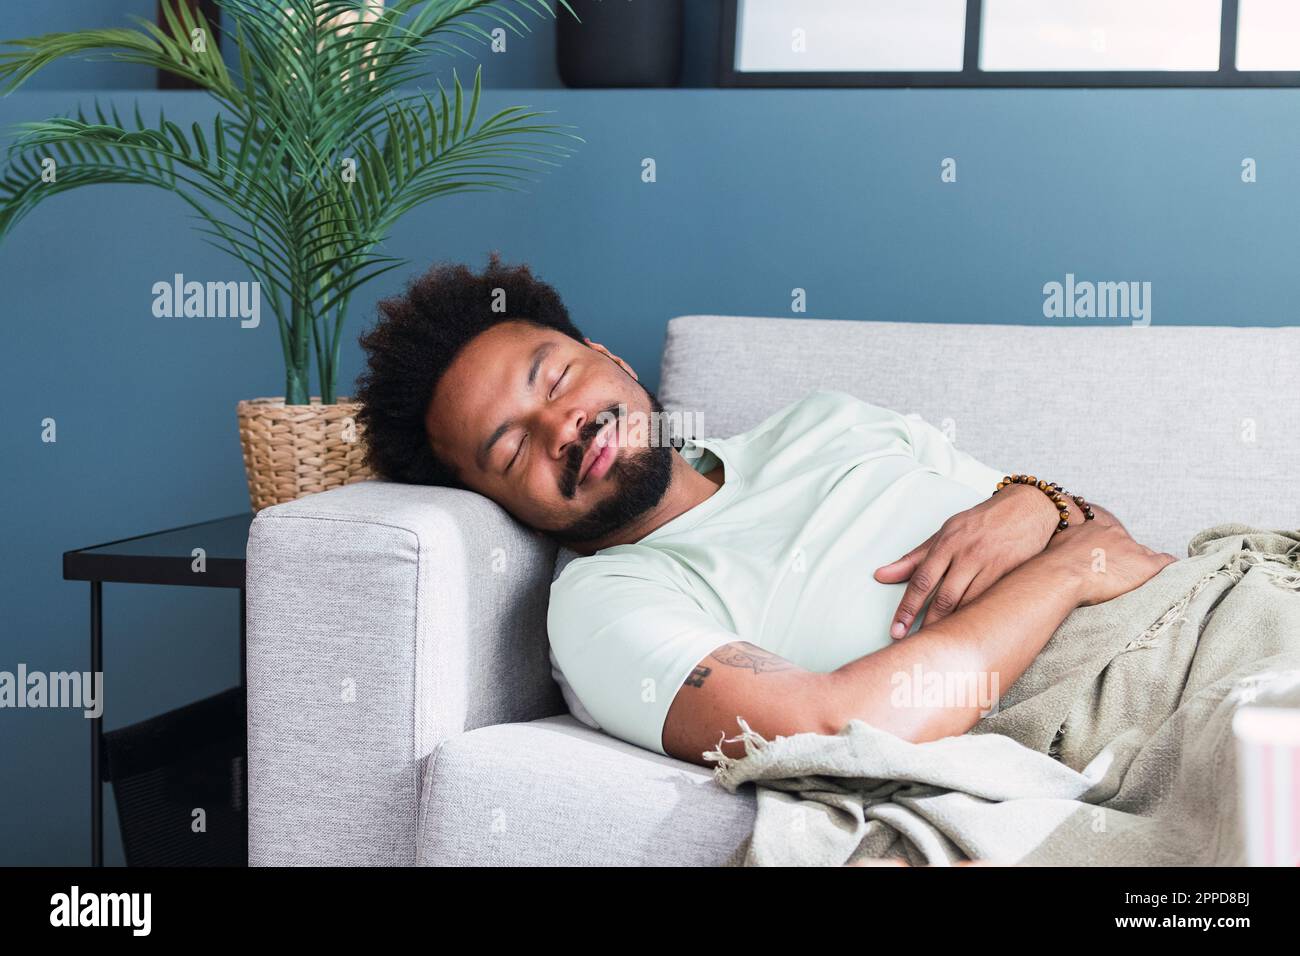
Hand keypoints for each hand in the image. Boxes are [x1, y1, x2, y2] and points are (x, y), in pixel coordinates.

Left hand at [875, 483, 1063, 637]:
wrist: (1028, 508)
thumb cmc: (981, 522)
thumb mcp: (944, 533)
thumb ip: (914, 558)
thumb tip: (881, 575)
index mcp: (946, 543)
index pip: (921, 581)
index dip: (907, 608)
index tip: (896, 629)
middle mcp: (967, 554)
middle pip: (943, 597)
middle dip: (926, 624)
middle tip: (914, 645)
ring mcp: (990, 565)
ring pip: (967, 603)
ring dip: (951, 627)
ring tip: (938, 645)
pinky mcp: (1011, 574)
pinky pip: (990, 602)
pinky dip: (977, 619)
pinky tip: (968, 634)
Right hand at [1038, 520, 1176, 605]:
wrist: (1061, 574)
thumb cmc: (1053, 566)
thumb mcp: (1057, 547)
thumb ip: (1067, 546)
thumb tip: (1064, 554)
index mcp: (1095, 530)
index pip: (1110, 540)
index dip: (1110, 554)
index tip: (1106, 565)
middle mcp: (1115, 534)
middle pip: (1129, 547)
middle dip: (1126, 560)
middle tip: (1119, 577)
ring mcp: (1131, 549)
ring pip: (1145, 556)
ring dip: (1141, 568)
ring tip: (1138, 582)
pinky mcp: (1145, 565)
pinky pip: (1167, 562)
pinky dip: (1170, 568)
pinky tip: (1173, 575)